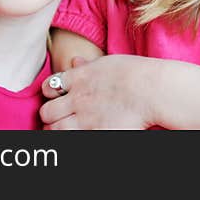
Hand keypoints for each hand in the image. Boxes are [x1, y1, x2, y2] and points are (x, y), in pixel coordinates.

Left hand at [40, 54, 157, 128]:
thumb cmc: (136, 74)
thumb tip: (74, 61)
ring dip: (59, 130)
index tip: (60, 97)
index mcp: (79, 78)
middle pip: (47, 112)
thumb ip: (88, 65)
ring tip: (69, 129)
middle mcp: (77, 99)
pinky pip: (73, 138)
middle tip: (61, 118)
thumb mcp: (108, 63)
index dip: (51, 94)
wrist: (152, 89)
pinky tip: (84, 132)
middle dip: (51, 116)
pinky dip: (74, 136)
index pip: (48, 87)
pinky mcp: (95, 133)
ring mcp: (85, 119)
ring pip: (55, 129)